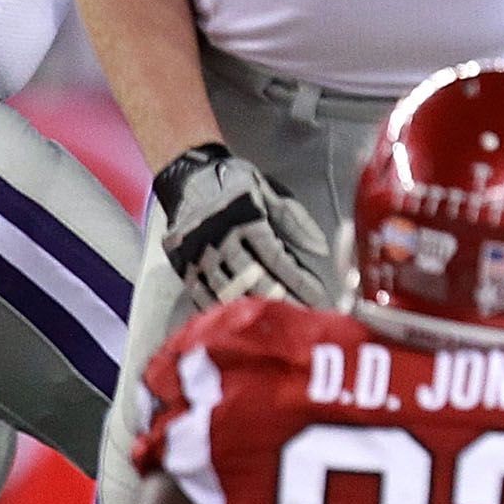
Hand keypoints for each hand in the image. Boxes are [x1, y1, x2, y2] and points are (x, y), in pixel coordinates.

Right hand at [154, 145, 333, 309]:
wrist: (186, 176)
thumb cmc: (234, 184)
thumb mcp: (268, 191)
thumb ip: (295, 220)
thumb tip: (320, 250)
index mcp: (245, 219)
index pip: (277, 259)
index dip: (299, 281)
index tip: (319, 299)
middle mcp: (220, 239)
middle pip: (253, 279)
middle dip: (280, 301)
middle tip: (301, 320)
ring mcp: (198, 255)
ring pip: (227, 291)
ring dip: (252, 311)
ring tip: (276, 327)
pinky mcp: (182, 265)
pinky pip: (200, 295)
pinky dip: (221, 310)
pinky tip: (239, 322)